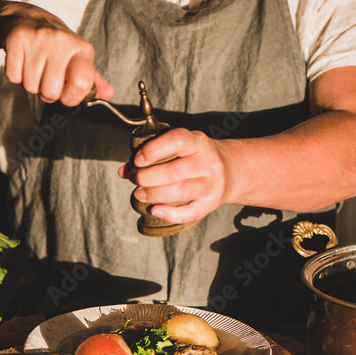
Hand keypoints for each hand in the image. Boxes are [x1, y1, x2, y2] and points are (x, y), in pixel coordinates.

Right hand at [3, 10, 112, 105]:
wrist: (27, 18)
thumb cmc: (56, 45)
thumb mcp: (78, 58)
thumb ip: (92, 79)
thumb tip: (108, 93)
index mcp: (82, 48)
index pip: (80, 84)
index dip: (71, 97)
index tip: (67, 92)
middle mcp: (61, 42)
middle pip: (50, 92)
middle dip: (46, 92)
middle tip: (46, 76)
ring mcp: (38, 39)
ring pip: (30, 87)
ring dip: (30, 83)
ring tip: (34, 65)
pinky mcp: (17, 39)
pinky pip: (13, 77)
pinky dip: (15, 75)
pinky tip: (22, 60)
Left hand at [118, 129, 233, 224]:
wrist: (231, 169)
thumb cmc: (196, 156)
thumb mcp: (179, 146)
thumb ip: (151, 154)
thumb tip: (124, 170)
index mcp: (198, 142)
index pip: (177, 141)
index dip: (153, 150)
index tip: (137, 160)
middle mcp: (208, 162)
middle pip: (175, 172)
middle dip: (147, 177)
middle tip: (135, 179)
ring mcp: (212, 184)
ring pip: (182, 191)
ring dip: (154, 194)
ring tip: (139, 193)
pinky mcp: (211, 203)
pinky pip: (191, 212)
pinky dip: (170, 214)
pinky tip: (155, 210)